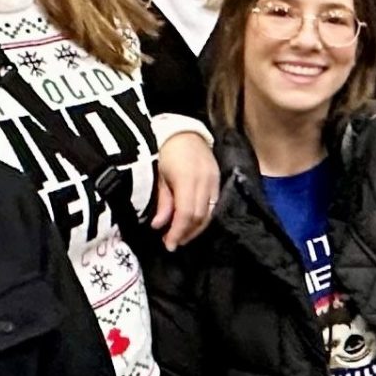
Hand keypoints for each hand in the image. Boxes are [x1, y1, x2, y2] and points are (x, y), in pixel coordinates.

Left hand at [152, 134, 218, 248]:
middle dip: (186, 233)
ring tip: (182, 236)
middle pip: (199, 217)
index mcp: (187, 179)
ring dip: (196, 228)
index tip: (169, 245)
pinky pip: (214, 205)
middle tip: (173, 243)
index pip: (186, 214)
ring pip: (209, 214)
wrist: (183, 130)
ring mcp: (214, 182)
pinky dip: (204, 218)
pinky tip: (193, 223)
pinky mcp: (218, 181)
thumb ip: (162, 201)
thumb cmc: (164, 151)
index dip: (178, 232)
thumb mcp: (158, 175)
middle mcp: (205, 182)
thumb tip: (159, 226)